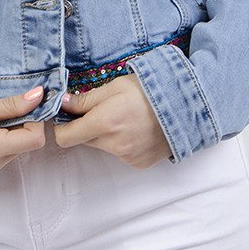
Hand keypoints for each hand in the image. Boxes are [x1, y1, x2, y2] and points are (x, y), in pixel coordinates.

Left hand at [53, 74, 172, 168]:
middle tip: (102, 109)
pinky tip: (137, 128)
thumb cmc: (149, 89)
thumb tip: (62, 104)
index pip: (65, 138)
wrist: (186, 105)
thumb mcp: (114, 86)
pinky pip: (121, 153)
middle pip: (84, 140)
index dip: (62, 126)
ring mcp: (128, 156)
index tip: (66, 116)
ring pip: (103, 146)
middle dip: (87, 126)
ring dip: (106, 134)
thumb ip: (86, 99)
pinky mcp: (139, 163)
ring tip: (125, 116)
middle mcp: (114, 144)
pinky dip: (123, 142)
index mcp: (104, 122)